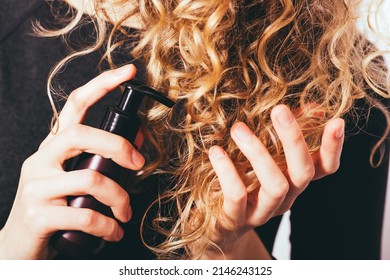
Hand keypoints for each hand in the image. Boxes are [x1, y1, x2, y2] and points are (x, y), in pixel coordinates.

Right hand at [0, 64, 144, 258]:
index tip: (128, 72)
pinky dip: (107, 226)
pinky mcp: (38, 215)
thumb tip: (138, 141)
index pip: (75, 106)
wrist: (18, 246)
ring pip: (90, 178)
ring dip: (119, 198)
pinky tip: (113, 233)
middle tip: (139, 165)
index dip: (102, 85)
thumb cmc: (55, 208)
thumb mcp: (75, 178)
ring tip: (125, 214)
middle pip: (81, 134)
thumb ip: (101, 159)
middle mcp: (41, 160)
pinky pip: (84, 216)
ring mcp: (36, 186)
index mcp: (53, 148)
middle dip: (118, 146)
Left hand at [205, 105, 344, 258]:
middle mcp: (284, 198)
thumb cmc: (244, 188)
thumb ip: (284, 136)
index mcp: (293, 183)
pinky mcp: (235, 219)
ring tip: (238, 128)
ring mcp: (261, 212)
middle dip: (293, 139)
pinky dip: (227, 171)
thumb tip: (312, 106)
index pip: (324, 169)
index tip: (336, 122)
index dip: (333, 148)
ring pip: (275, 185)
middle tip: (279, 110)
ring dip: (258, 153)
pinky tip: (216, 151)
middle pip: (302, 173)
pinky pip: (236, 196)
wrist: (220, 231)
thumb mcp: (265, 162)